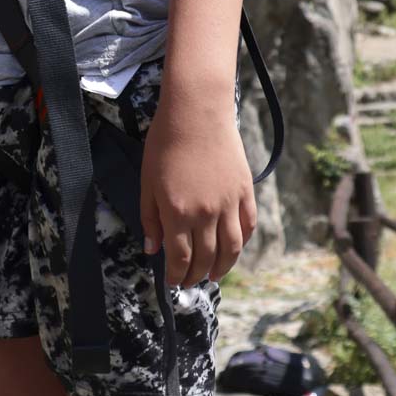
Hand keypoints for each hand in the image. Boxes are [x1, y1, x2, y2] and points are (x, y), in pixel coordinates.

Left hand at [139, 91, 256, 288]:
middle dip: (196, 275)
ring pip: (231, 248)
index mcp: (178, 213)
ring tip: (214, 275)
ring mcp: (229, 204)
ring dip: (223, 267)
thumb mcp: (148, 182)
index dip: (176, 275)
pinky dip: (242, 243)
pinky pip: (248, 226)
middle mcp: (206, 214)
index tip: (173, 282)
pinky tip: (234, 249)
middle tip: (190, 282)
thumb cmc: (165, 144)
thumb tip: (153, 249)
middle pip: (206, 258)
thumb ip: (151, 219)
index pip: (180, 258)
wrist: (197, 113)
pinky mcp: (245, 191)